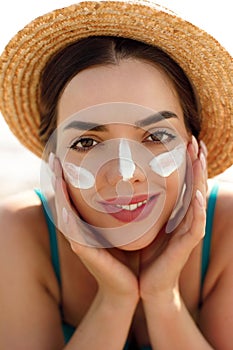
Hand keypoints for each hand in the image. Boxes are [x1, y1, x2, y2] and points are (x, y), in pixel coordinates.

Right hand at [50, 154, 138, 303]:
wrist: (131, 285)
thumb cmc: (128, 255)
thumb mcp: (124, 227)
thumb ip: (122, 209)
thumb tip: (132, 186)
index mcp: (87, 224)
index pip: (72, 197)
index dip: (66, 178)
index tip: (63, 158)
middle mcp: (80, 232)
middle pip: (64, 202)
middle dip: (58, 182)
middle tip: (54, 160)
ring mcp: (81, 243)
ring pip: (65, 215)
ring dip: (60, 197)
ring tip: (56, 177)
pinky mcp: (86, 254)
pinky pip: (75, 235)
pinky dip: (69, 222)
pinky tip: (66, 210)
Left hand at [139, 138, 206, 300]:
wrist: (147, 284)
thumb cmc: (146, 254)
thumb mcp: (145, 225)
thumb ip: (145, 207)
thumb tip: (129, 185)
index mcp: (176, 213)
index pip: (185, 182)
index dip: (187, 162)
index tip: (184, 141)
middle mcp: (185, 219)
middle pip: (195, 185)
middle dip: (196, 163)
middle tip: (195, 140)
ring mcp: (188, 232)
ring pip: (198, 200)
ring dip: (200, 179)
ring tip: (200, 158)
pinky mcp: (186, 247)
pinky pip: (195, 226)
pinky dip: (198, 210)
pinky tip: (198, 195)